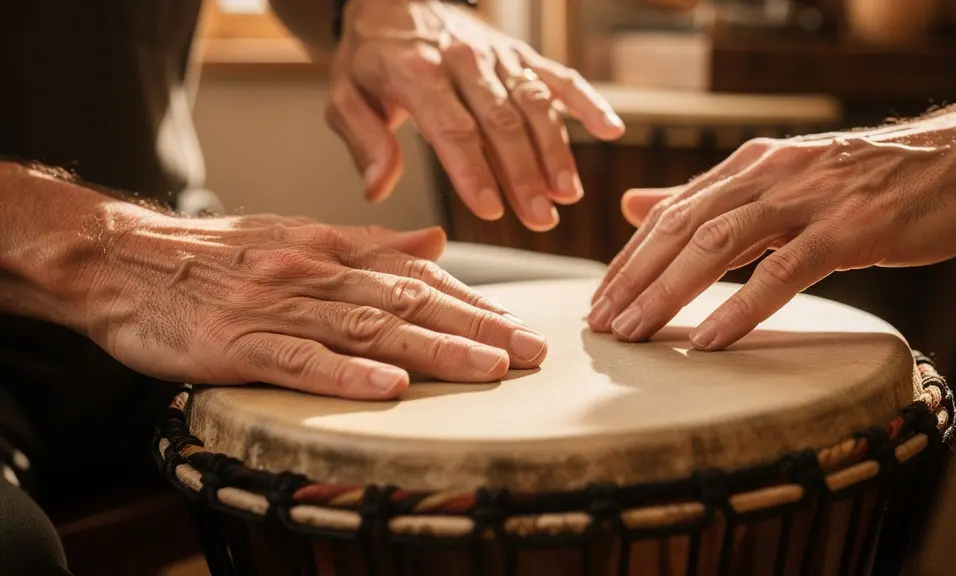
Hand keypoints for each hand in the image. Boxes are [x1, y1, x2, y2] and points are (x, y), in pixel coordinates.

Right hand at [81, 209, 547, 399]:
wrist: (123, 259)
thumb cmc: (214, 257)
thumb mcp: (296, 236)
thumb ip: (368, 244)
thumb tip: (436, 242)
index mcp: (329, 250)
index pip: (415, 275)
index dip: (472, 301)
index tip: (519, 325)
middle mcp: (312, 272)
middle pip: (406, 301)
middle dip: (476, 327)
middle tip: (531, 352)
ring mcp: (276, 307)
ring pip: (366, 328)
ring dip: (433, 349)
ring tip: (488, 369)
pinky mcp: (236, 344)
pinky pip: (299, 361)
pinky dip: (347, 373)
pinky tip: (391, 385)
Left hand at [325, 0, 623, 231]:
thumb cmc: (371, 57)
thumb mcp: (345, 96)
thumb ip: (364, 141)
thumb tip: (378, 188)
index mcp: (417, 72)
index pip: (452, 129)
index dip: (474, 171)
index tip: (491, 209)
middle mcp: (464, 60)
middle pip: (502, 123)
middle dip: (524, 175)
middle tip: (541, 219)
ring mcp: (497, 55)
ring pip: (534, 104)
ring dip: (556, 151)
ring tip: (568, 195)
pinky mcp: (519, 53)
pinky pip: (558, 75)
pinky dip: (587, 100)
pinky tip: (611, 128)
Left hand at [588, 102, 955, 349]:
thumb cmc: (863, 182)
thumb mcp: (778, 180)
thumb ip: (706, 197)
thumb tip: (634, 206)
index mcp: (748, 165)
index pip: (670, 213)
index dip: (630, 258)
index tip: (600, 300)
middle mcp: (768, 174)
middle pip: (682, 228)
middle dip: (635, 278)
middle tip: (601, 324)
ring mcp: (807, 199)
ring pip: (718, 245)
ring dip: (669, 292)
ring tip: (635, 332)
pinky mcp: (848, 228)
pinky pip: (783, 270)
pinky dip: (741, 307)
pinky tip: (710, 340)